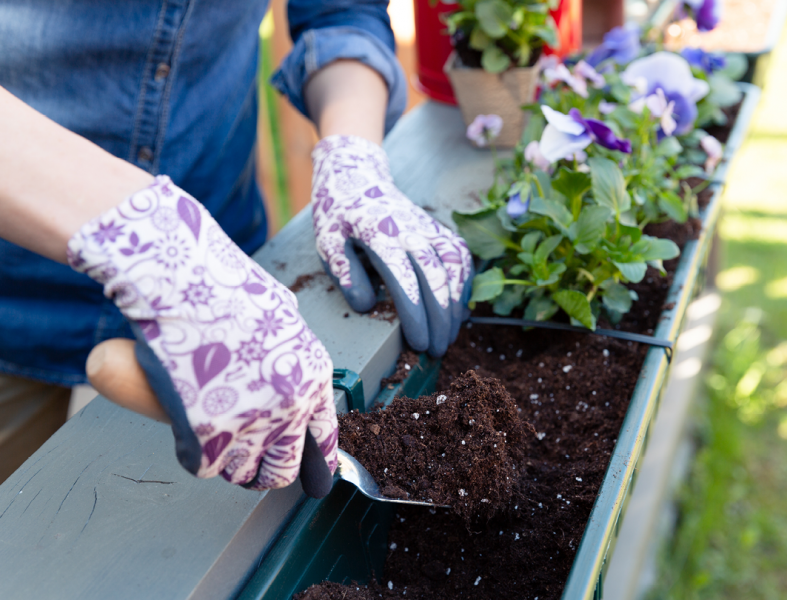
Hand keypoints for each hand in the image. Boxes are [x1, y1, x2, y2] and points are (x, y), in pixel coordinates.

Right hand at [67, 177, 337, 489]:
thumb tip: (280, 376)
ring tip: (214, 433)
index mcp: (313, 376)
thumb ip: (289, 353)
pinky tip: (188, 430)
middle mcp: (291, 406)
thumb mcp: (280, 316)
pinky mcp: (209, 435)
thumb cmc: (225, 290)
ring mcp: (251, 423)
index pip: (322, 436)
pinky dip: (194, 454)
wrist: (183, 281)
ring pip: (243, 473)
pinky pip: (205, 467)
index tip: (312, 477)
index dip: (315, 461)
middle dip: (265, 467)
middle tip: (248, 458)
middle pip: (283, 468)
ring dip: (228, 461)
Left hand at [311, 135, 474, 356]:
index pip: (405, 280)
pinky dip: (465, 284)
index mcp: (380, 234)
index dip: (415, 315)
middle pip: (436, 277)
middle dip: (440, 319)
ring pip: (455, 267)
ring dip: (455, 305)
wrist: (358, 176)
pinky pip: (461, 257)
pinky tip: (459, 308)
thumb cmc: (340, 215)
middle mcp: (411, 230)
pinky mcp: (438, 229)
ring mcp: (428, 228)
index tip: (418, 343)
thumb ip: (345, 273)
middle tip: (437, 351)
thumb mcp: (328, 242)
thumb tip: (365, 306)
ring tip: (449, 336)